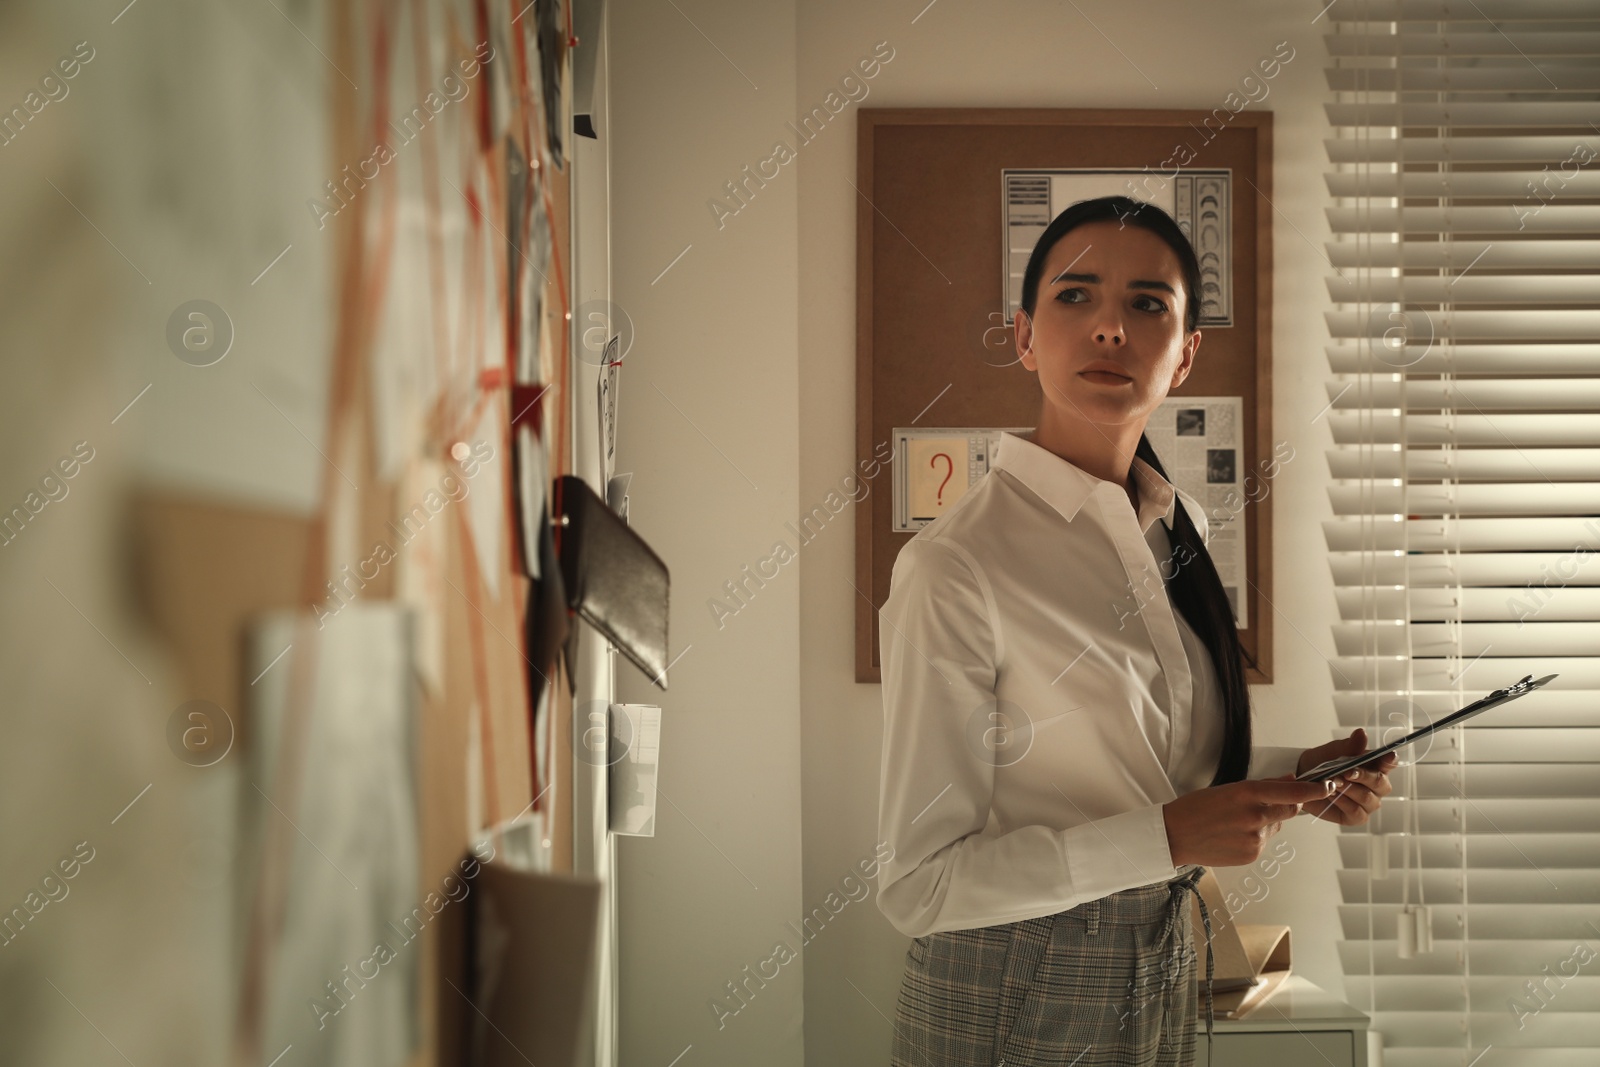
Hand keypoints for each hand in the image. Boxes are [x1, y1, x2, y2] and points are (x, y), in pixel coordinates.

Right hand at [1162, 777, 1338, 867]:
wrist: (1174, 836)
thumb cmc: (1197, 808)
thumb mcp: (1229, 789)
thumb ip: (1263, 786)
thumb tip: (1290, 780)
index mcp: (1246, 794)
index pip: (1291, 792)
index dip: (1313, 790)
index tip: (1328, 785)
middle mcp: (1254, 817)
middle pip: (1290, 810)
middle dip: (1288, 805)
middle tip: (1268, 803)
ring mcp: (1254, 839)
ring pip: (1275, 827)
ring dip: (1266, 822)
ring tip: (1236, 823)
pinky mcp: (1252, 855)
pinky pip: (1264, 842)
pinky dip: (1255, 837)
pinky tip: (1233, 835)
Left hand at [1293, 728, 1396, 826]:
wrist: (1304, 778)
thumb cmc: (1324, 763)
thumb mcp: (1334, 751)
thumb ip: (1349, 746)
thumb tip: (1361, 733)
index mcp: (1376, 766)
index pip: (1390, 762)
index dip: (1390, 760)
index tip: (1388, 755)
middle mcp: (1377, 786)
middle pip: (1380, 782)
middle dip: (1363, 776)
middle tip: (1345, 772)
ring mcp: (1369, 803)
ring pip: (1367, 798)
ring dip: (1349, 789)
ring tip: (1333, 782)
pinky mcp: (1357, 817)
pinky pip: (1355, 811)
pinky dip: (1342, 802)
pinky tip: (1331, 794)